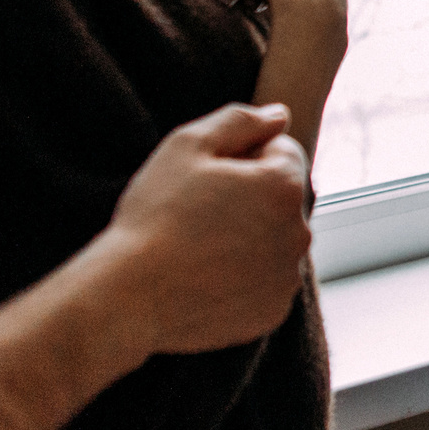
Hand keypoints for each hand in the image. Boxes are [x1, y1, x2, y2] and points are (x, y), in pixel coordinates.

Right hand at [99, 102, 311, 353]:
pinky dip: (243, 278)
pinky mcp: (272, 313)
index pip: (281, 151)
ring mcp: (287, 277)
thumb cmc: (155, 215)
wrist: (129, 296)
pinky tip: (205, 278)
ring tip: (199, 248)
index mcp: (285, 185)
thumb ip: (240, 120)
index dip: (242, 156)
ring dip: (249, 237)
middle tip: (197, 214)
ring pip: (273, 241)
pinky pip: (263, 282)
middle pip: (281, 198)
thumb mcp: (187, 145)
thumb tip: (280, 116)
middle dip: (250, 197)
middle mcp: (299, 232)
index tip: (206, 178)